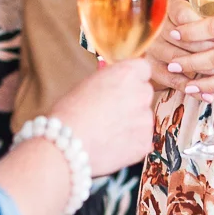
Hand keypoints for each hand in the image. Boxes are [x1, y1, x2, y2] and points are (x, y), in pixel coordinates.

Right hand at [50, 59, 153, 176]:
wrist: (68, 145)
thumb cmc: (70, 112)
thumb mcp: (89, 84)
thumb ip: (110, 81)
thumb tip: (116, 85)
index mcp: (127, 73)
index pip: (143, 69)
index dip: (132, 79)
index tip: (123, 86)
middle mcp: (141, 93)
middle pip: (145, 92)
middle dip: (133, 100)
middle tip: (113, 112)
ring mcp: (145, 119)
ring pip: (144, 117)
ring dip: (133, 123)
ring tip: (109, 133)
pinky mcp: (144, 143)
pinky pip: (142, 139)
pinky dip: (132, 143)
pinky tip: (112, 146)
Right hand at [144, 0, 213, 91]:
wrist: (148, 34)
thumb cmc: (179, 22)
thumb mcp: (189, 11)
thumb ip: (204, 20)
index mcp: (168, 10)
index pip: (185, 17)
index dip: (207, 29)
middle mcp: (157, 28)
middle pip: (185, 41)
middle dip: (212, 52)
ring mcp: (151, 48)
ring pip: (181, 61)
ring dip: (205, 70)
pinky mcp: (150, 67)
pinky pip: (172, 80)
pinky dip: (192, 89)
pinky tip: (208, 95)